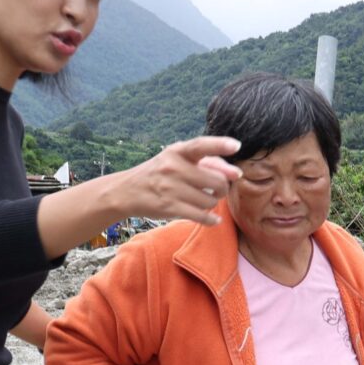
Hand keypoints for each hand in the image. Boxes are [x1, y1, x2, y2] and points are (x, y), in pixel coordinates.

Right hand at [111, 136, 242, 225]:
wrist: (127, 191)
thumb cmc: (160, 173)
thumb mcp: (176, 159)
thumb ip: (206, 162)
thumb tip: (235, 173)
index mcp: (177, 152)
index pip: (201, 145)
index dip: (220, 144)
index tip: (236, 146)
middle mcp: (174, 167)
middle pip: (217, 181)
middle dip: (222, 188)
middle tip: (217, 189)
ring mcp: (171, 188)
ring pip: (211, 200)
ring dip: (212, 202)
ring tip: (203, 199)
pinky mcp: (170, 207)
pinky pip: (203, 216)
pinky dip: (211, 220)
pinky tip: (213, 219)